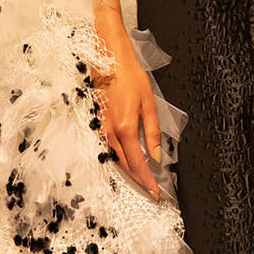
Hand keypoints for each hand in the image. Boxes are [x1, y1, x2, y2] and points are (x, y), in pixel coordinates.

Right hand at [90, 41, 162, 199]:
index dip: (147, 180)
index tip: (155, 192)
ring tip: (140, 182)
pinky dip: (118, 160)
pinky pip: (107, 149)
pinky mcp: (97, 124)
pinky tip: (125, 163)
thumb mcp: (149, 105)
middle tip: (150, 192)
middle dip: (138, 181)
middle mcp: (110, 132)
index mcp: (125, 128)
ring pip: (114, 159)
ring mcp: (100, 129)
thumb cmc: (130, 78)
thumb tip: (157, 156)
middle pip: (124, 165)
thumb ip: (153, 133)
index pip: (137, 163)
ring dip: (127, 172)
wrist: (109, 61)